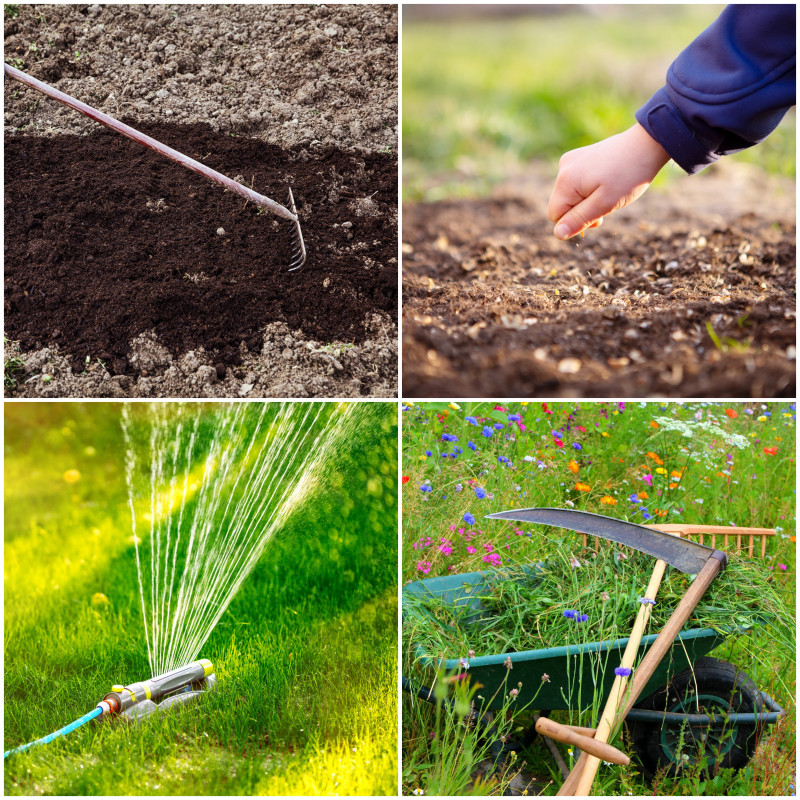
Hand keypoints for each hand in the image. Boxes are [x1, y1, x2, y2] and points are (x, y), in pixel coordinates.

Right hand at [548, 123, 669, 239]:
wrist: (647, 144)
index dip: (576, 222)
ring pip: (570, 195)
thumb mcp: (604, 204)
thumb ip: (579, 220)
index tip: (599, 214)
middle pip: (562, 205)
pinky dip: (589, 188)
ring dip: (587, 200)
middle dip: (582, 211)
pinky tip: (606, 180)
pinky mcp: (579, 157)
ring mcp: (570, 160)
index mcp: (565, 181)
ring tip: (609, 190)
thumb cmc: (628, 176)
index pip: (555, 216)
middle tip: (608, 203)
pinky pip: (576, 183)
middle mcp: (563, 168)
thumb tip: (558, 234)